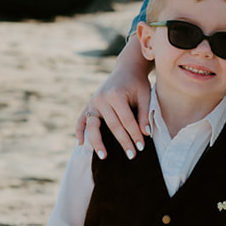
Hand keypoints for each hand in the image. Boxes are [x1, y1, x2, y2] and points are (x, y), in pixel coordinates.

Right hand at [76, 37, 151, 158]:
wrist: (126, 69)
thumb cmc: (138, 83)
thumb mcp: (145, 95)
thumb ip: (144, 114)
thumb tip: (145, 134)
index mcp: (116, 95)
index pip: (126, 121)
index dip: (134, 135)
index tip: (141, 147)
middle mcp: (101, 99)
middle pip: (112, 126)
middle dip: (123, 142)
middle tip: (131, 156)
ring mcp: (92, 101)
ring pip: (93, 126)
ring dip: (97, 142)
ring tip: (104, 156)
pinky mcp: (88, 104)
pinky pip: (81, 120)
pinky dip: (80, 131)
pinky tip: (81, 144)